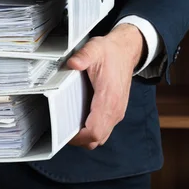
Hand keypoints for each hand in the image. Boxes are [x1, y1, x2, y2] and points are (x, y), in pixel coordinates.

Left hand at [66, 23, 144, 149]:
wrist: (127, 51)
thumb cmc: (110, 52)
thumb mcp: (94, 49)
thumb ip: (83, 56)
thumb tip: (72, 64)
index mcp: (109, 99)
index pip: (94, 130)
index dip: (78, 136)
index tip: (63, 131)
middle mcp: (115, 110)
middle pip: (97, 139)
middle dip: (79, 139)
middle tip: (61, 130)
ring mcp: (117, 112)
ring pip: (101, 137)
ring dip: (85, 136)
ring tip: (68, 126)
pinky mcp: (115, 111)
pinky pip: (104, 129)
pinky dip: (91, 130)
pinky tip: (79, 120)